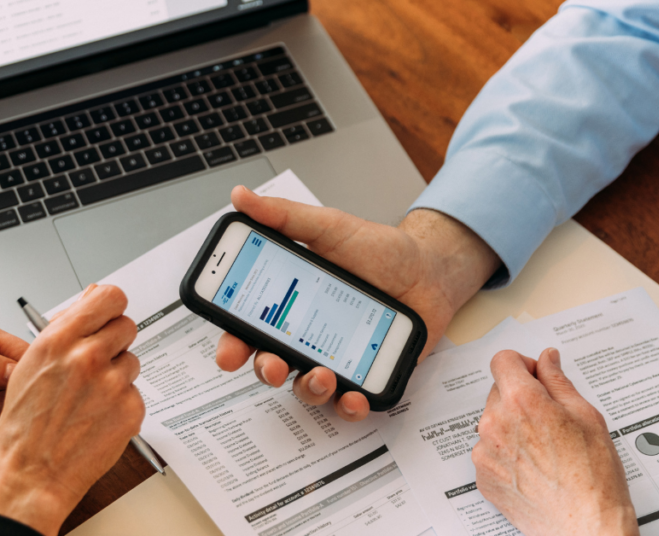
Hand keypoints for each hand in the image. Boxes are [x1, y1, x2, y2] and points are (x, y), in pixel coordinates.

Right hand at [0, 284, 144, 535]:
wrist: (31, 475)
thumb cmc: (24, 427)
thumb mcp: (30, 365)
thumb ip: (64, 327)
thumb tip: (91, 296)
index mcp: (59, 341)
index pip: (110, 297)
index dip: (110, 307)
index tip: (108, 316)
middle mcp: (88, 358)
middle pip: (126, 326)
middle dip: (113, 342)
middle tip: (95, 364)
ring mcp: (113, 383)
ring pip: (132, 361)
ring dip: (116, 374)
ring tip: (89, 398)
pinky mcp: (131, 408)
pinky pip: (135, 391)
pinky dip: (122, 402)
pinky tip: (98, 416)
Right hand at [216, 186, 499, 420]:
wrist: (430, 270)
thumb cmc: (380, 252)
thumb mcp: (331, 227)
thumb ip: (286, 217)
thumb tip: (241, 197)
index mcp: (290, 302)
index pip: (248, 328)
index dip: (232, 344)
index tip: (228, 352)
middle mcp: (307, 335)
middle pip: (271, 364)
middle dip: (265, 371)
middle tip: (272, 365)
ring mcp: (336, 358)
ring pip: (307, 389)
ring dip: (307, 389)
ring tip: (322, 375)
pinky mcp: (367, 376)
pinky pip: (350, 404)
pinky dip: (348, 407)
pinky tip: (353, 398)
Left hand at [472, 349, 637, 535]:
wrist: (586, 525)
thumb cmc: (593, 476)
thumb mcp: (585, 415)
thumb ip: (558, 381)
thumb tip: (547, 360)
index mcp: (522, 402)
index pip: (503, 360)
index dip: (522, 364)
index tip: (535, 375)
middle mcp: (495, 424)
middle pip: (498, 391)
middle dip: (521, 397)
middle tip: (550, 419)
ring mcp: (485, 452)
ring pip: (494, 422)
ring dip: (512, 426)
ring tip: (545, 449)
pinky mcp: (483, 476)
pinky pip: (490, 451)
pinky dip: (507, 454)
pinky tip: (534, 466)